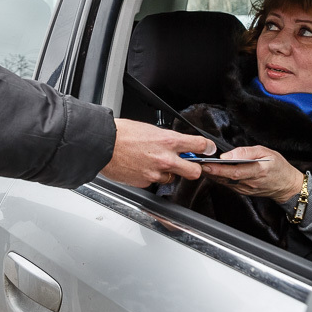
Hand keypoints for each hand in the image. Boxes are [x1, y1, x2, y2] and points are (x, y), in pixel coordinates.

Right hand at [100, 119, 215, 188]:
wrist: (103, 144)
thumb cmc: (123, 133)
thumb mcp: (150, 129)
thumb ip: (167, 139)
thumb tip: (176, 144)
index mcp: (169, 141)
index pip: (200, 145)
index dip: (207, 148)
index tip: (208, 149)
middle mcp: (166, 159)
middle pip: (194, 172)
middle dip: (193, 169)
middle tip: (188, 165)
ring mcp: (156, 173)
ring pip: (172, 178)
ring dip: (167, 172)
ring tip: (152, 162)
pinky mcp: (145, 182)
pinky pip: (154, 181)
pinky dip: (151, 176)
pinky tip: (141, 167)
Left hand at [200, 146, 303, 202]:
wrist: (287, 185)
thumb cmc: (278, 166)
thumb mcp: (266, 152)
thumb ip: (246, 152)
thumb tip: (228, 154)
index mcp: (258, 171)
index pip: (234, 171)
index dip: (219, 168)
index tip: (207, 163)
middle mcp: (250, 182)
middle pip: (226, 178)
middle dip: (211, 171)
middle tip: (198, 164)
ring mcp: (246, 189)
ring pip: (225, 182)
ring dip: (212, 175)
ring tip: (201, 166)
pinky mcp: (243, 192)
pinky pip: (228, 185)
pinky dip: (219, 178)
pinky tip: (212, 172)